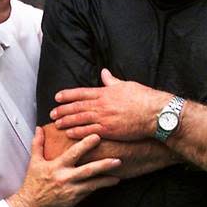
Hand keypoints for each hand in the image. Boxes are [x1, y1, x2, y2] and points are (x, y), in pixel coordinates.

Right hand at [6, 128, 119, 206]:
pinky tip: (108, 183)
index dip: (85, 144)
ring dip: (106, 179)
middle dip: (104, 165)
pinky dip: (98, 187)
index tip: (96, 137)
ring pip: (92, 184)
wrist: (31, 205)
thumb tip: (39, 129)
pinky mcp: (74, 199)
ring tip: (117, 176)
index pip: (73, 153)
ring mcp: (71, 190)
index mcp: (56, 167)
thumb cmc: (33, 183)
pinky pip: (89, 192)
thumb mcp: (34, 162)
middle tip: (117, 159)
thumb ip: (38, 144)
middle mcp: (65, 178)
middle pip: (88, 170)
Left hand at [51, 68, 168, 140]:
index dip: (67, 95)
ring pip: (80, 119)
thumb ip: (112, 80)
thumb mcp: (126, 85)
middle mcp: (101, 104)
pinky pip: (89, 131)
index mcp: (105, 92)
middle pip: (77, 107)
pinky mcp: (108, 130)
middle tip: (52, 113)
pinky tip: (69, 133)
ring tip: (56, 124)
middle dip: (63, 110)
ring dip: (66, 121)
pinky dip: (77, 132)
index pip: (81, 93)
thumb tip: (104, 72)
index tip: (57, 97)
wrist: (155, 113)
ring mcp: (104, 118)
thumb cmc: (144, 98)